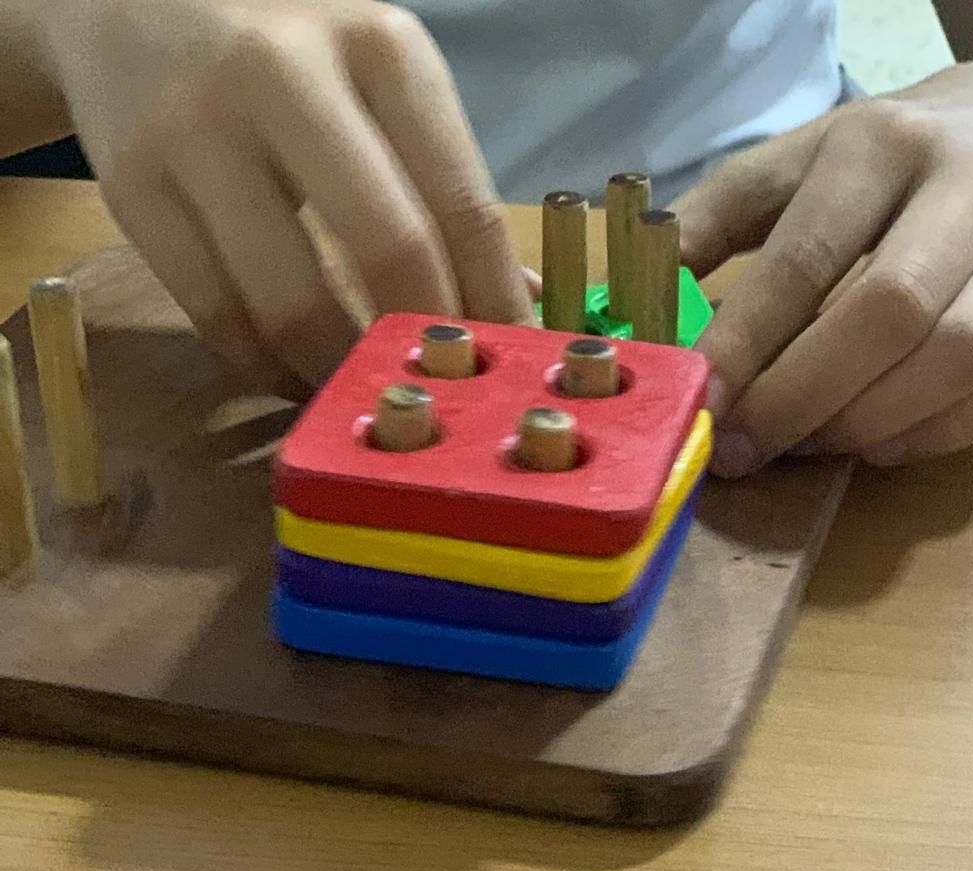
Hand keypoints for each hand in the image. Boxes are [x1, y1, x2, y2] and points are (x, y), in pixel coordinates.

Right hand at [36, 0, 533, 393]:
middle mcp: (287, 74)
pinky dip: (265, 367)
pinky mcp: (132, 185)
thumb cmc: (283, 49)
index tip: (514, 371)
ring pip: (291, 305)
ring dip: (338, 372)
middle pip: (390, 253)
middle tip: (436, 395)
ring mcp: (198, 129)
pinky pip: (217, 317)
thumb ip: (440, 183)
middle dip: (420, 344)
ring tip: (358, 390)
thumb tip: (514, 306)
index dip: (496, 309)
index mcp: (379, 47)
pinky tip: (293, 371)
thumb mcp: (375, 79)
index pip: (464, 206)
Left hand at [677, 63, 972, 472]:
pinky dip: (926, 437)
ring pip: (955, 362)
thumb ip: (719, 218)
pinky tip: (872, 444)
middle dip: (801, 396)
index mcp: (887, 144)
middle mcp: (970, 193)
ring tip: (801, 445)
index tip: (699, 402)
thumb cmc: (891, 162)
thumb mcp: (800, 158)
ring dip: (863, 424)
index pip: (809, 256)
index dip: (748, 341)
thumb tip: (644, 304)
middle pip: (890, 312)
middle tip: (740, 447)